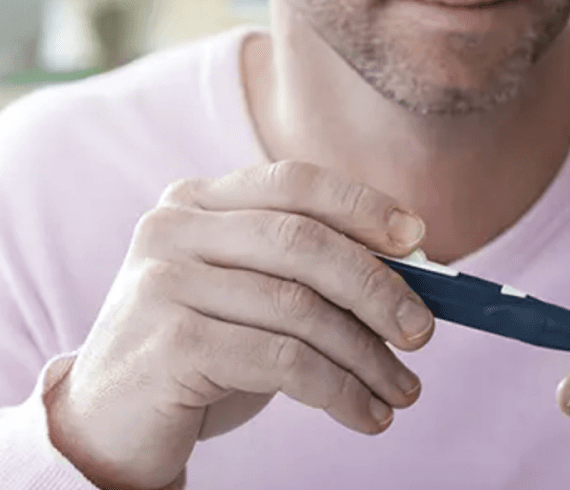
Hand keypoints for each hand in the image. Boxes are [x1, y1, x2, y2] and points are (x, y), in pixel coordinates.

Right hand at [45, 162, 435, 489]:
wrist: (109, 424)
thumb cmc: (201, 352)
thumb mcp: (253, 295)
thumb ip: (311, 271)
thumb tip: (414, 271)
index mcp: (197, 200)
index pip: (295, 182)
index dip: (362, 205)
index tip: (417, 239)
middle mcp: (174, 229)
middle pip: (304, 243)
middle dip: (378, 288)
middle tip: (423, 332)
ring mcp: (164, 283)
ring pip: (300, 309)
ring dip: (366, 356)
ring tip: (401, 391)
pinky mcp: (170, 344)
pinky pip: (283, 361)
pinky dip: (338, 390)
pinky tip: (365, 414)